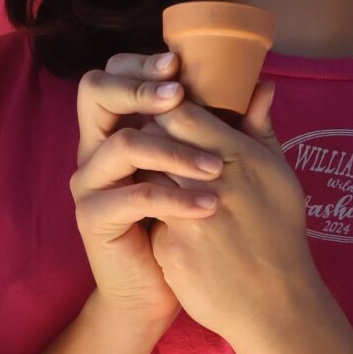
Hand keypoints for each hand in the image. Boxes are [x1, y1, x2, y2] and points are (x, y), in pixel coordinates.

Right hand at [70, 51, 226, 323]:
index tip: (178, 63)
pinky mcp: (93, 216)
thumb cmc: (182, 226)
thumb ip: (230, 128)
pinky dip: (174, 197)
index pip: (112, 75)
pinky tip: (208, 205)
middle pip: (94, 93)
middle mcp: (94, 148)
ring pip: (122, 144)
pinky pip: (132, 196)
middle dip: (140, 88)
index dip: (140, 64)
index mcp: (118, 129)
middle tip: (180, 95)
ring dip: (173, 149)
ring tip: (216, 168)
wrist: (156, 291)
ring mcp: (89, 182)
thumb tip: (263, 86)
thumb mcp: (208, 171)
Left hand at [143, 80, 314, 345]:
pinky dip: (150, 216)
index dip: (164, 108)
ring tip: (151, 182)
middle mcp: (215, 182)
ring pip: (147, 179)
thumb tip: (259, 85)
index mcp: (243, 158)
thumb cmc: (281, 237)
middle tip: (147, 143)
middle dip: (149, 141)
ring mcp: (189, 217)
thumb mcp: (280, 178)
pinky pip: (149, 218)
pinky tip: (154, 223)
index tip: (162, 110)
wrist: (275, 305)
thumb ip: (261, 130)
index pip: (184, 114)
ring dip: (145, 177)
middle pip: (158, 141)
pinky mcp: (171, 248)